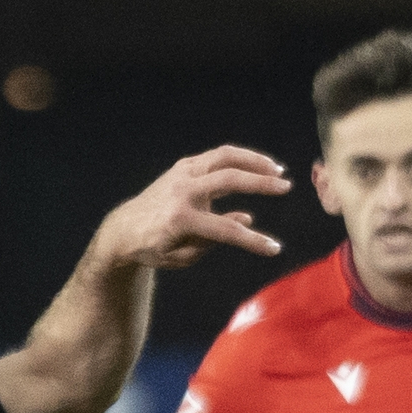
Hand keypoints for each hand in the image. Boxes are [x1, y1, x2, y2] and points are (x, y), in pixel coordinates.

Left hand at [101, 146, 292, 271]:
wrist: (124, 228)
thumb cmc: (154, 247)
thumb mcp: (181, 256)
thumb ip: (212, 241)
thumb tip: (246, 218)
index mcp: (179, 219)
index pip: (225, 230)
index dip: (252, 241)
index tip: (274, 248)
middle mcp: (181, 191)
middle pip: (230, 180)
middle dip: (261, 183)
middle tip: (286, 187)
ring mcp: (182, 174)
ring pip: (225, 157)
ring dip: (255, 161)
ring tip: (278, 170)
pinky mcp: (184, 166)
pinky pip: (217, 156)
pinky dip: (240, 158)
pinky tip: (258, 166)